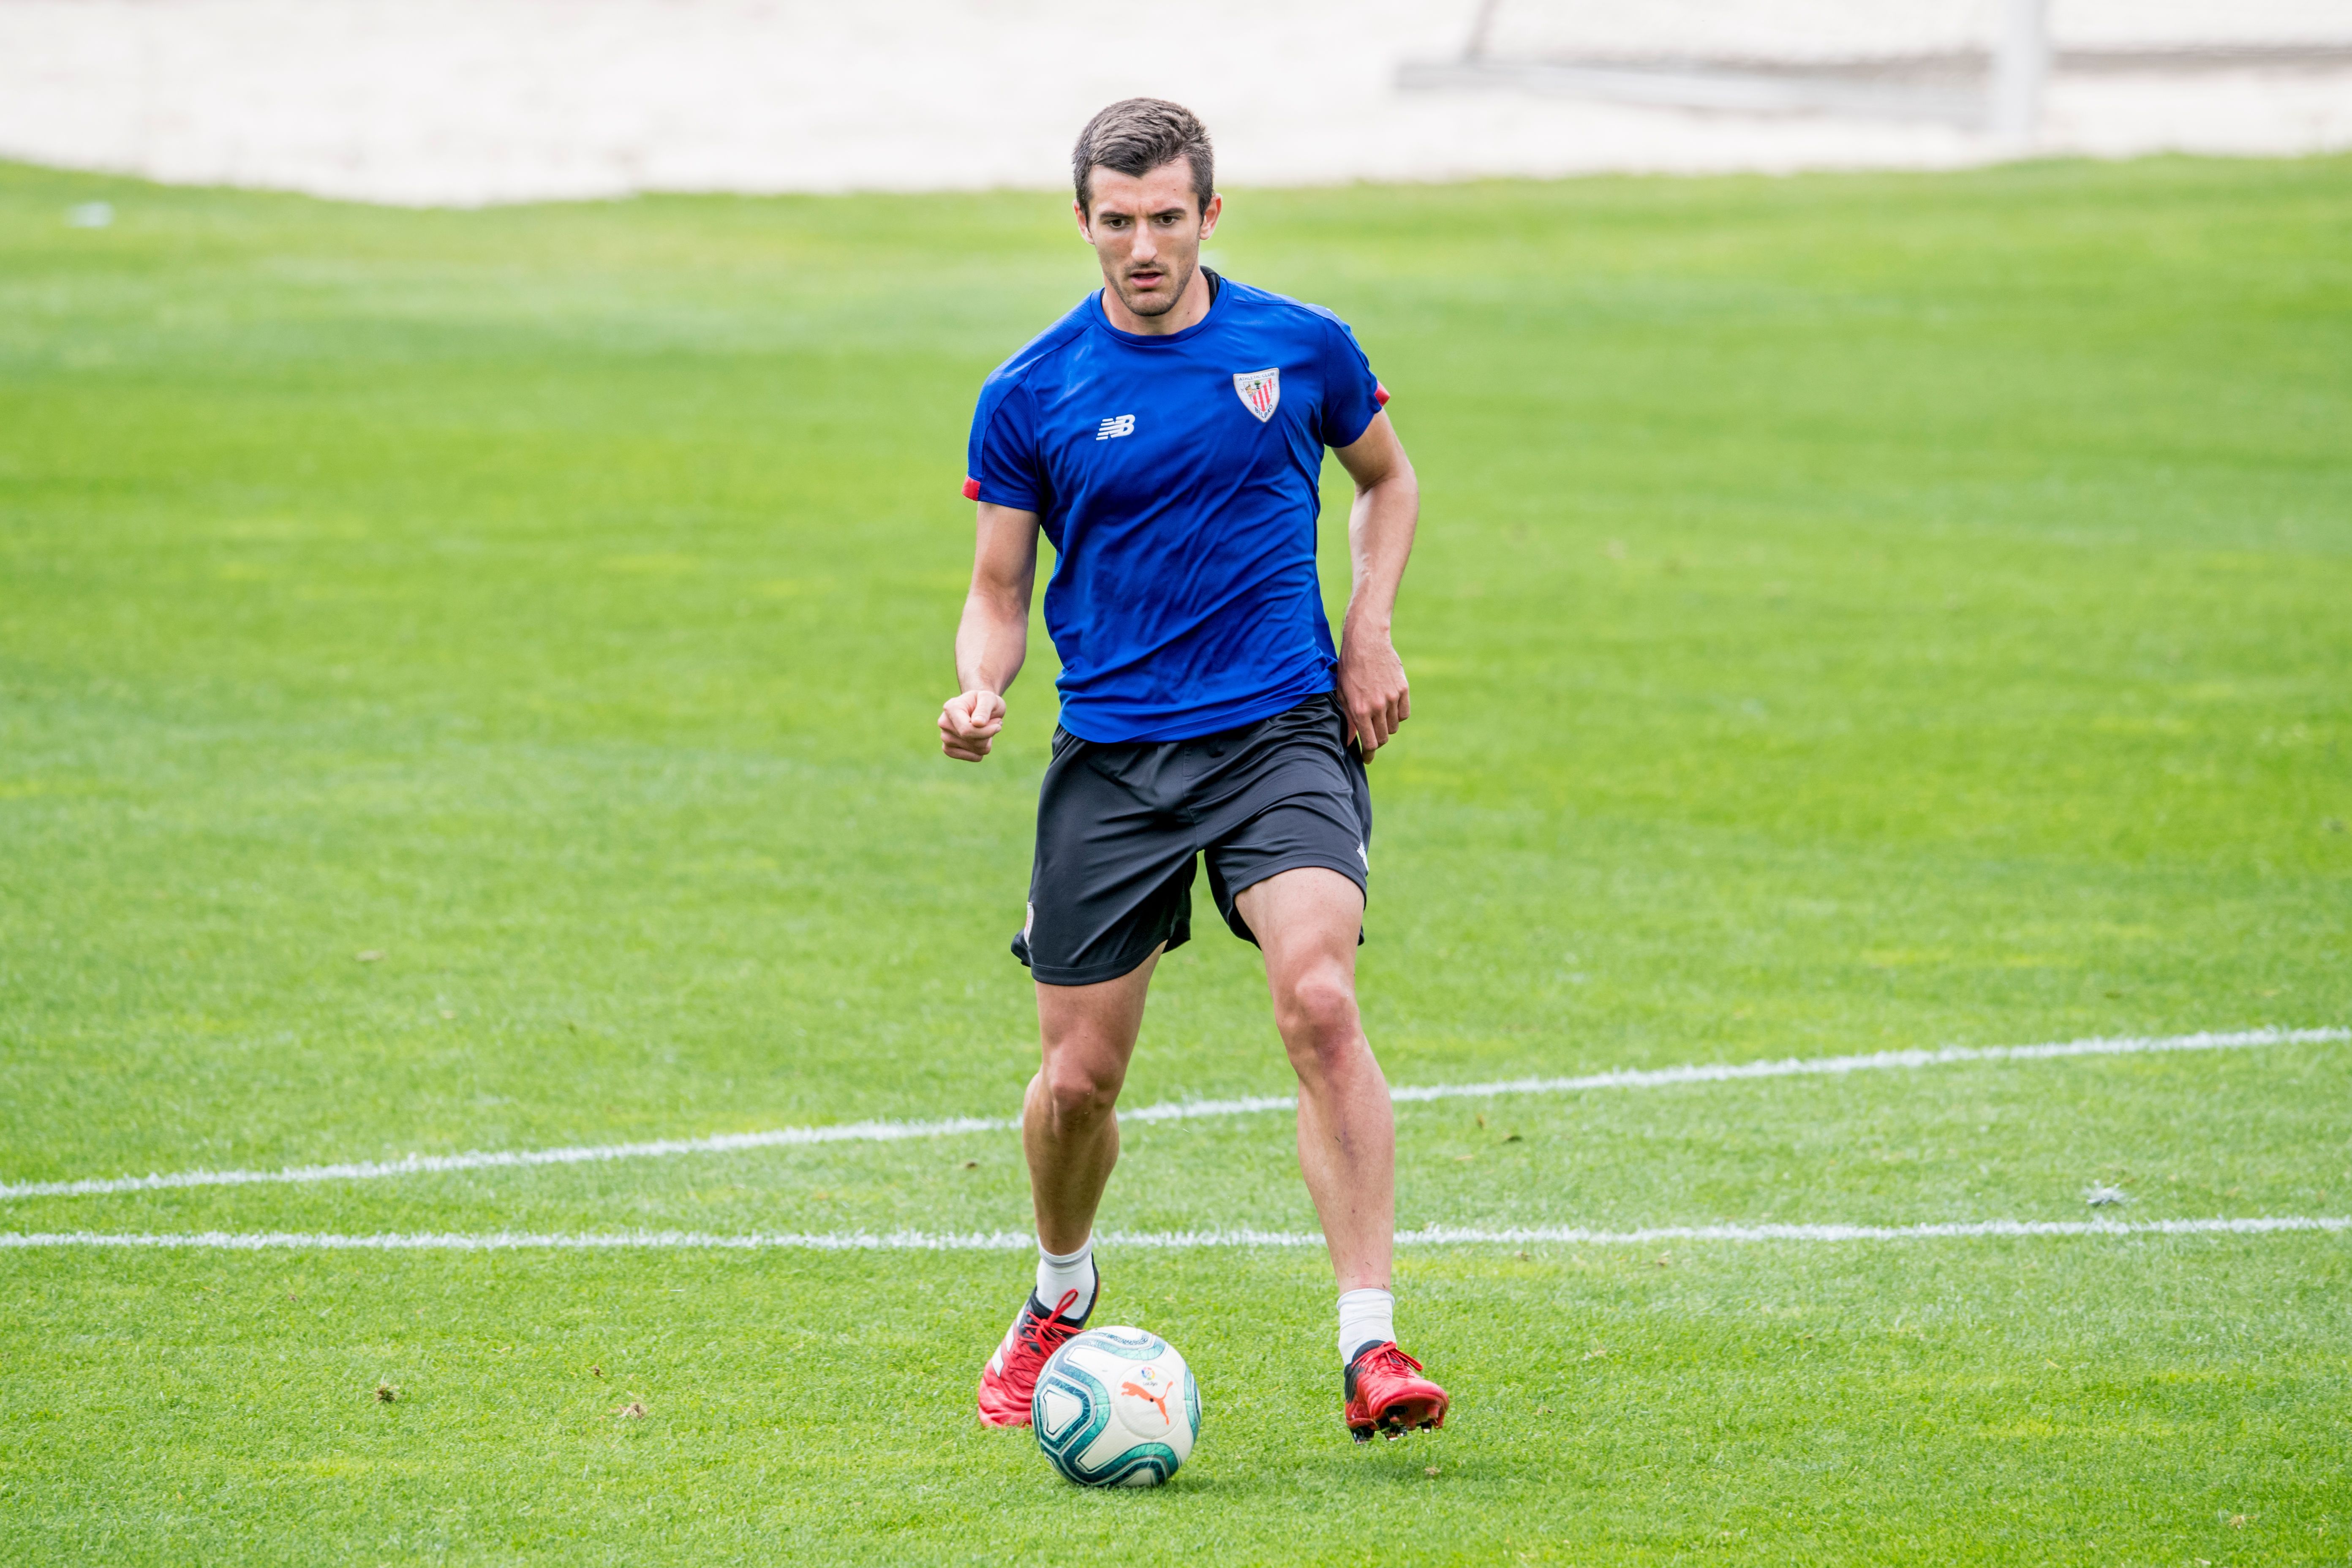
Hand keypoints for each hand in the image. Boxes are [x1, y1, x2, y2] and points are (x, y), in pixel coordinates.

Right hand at [940, 688, 1004, 761]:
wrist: (980, 707)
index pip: (966, 730)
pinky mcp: (950, 750)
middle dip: (989, 734)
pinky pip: (974, 757)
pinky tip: (982, 738)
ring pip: (977, 750)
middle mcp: (944, 723)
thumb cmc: (984, 701)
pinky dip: (983, 750)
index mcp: (951, 708)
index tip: (998, 725)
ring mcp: (945, 738)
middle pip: (973, 741)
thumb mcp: (989, 698)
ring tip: (987, 728)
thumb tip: (978, 723)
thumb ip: (984, 708)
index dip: (986, 731)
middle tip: (994, 722)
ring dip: (988, 741)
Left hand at [1337, 623, 1408, 760]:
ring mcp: (1392, 698)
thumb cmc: (1349, 667)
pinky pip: (1403, 713)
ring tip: (1377, 717)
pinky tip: (1388, 709)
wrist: (1366, 642)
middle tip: (1370, 737)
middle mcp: (1377, 707)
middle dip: (1376, 741)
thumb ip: (1347, 718)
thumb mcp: (1342, 694)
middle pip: (1383, 737)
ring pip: (1394, 726)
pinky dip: (1397, 715)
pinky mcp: (1403, 689)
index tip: (1366, 757)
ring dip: (1386, 727)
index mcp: (1360, 710)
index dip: (1368, 753)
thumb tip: (1349, 741)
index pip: (1370, 742)